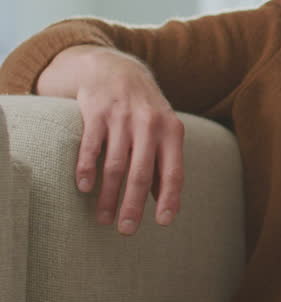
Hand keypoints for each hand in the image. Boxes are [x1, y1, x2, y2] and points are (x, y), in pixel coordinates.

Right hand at [37, 45, 184, 234]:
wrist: (117, 71)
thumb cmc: (144, 111)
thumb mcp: (164, 131)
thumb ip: (164, 163)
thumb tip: (166, 202)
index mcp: (172, 132)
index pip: (173, 171)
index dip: (169, 198)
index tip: (164, 222)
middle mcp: (150, 125)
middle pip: (142, 173)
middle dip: (133, 205)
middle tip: (126, 230)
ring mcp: (123, 118)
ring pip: (116, 165)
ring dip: (108, 195)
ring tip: (103, 218)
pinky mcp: (97, 112)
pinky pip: (91, 146)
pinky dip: (87, 168)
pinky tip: (85, 188)